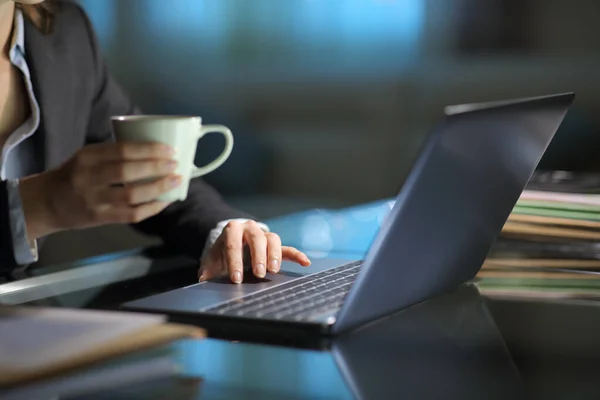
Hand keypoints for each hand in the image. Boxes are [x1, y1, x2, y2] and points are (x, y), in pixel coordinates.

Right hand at [19, 141, 179, 238]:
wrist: (45, 204)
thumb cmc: (72, 176)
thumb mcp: (86, 158)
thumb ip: (113, 155)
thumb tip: (154, 152)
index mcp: (86, 157)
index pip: (121, 150)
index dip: (148, 149)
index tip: (169, 149)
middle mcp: (88, 178)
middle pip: (127, 172)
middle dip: (156, 167)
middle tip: (175, 164)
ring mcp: (93, 201)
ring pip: (131, 195)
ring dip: (157, 188)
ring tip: (175, 181)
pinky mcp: (99, 218)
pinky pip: (130, 215)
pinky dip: (151, 208)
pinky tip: (164, 201)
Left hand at [199, 220, 310, 283]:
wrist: (231, 245)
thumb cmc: (221, 256)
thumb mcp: (211, 261)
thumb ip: (207, 270)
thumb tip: (204, 280)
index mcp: (232, 230)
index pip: (233, 245)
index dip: (234, 262)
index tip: (237, 279)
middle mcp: (250, 229)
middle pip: (257, 238)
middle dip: (258, 256)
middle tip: (259, 274)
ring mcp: (264, 235)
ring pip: (273, 240)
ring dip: (274, 255)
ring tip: (273, 271)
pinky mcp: (276, 246)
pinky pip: (288, 248)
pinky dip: (297, 255)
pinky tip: (305, 263)